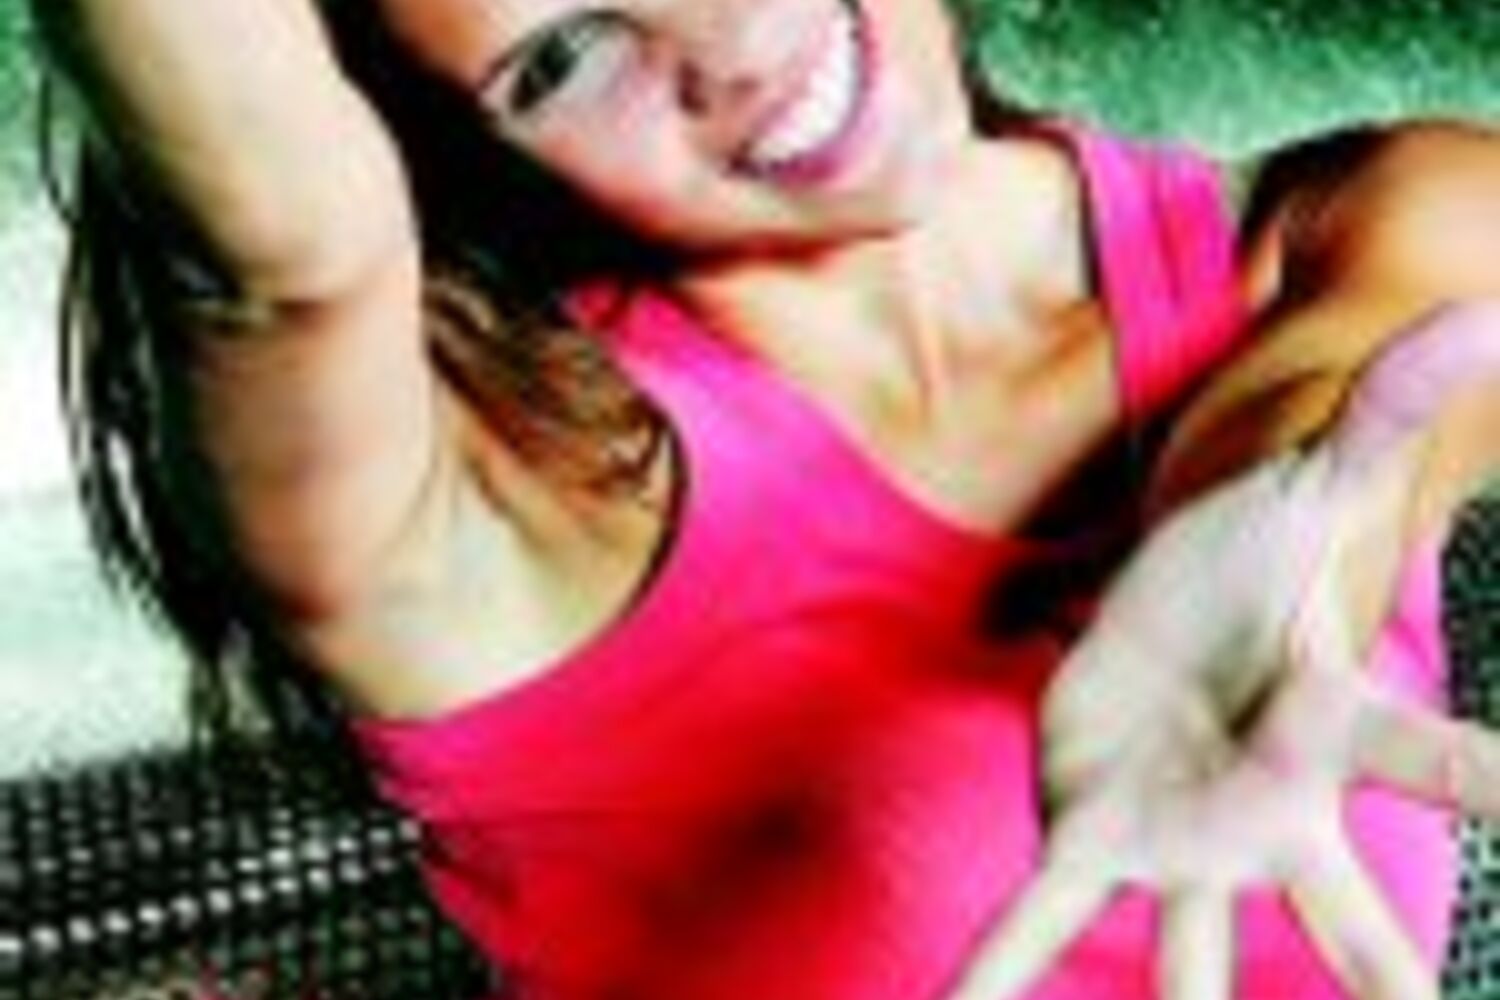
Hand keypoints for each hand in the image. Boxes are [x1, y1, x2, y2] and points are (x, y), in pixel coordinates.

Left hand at [950, 303, 1499, 999]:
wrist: (1162, 614)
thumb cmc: (1252, 566)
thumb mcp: (1311, 486)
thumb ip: (1384, 412)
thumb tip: (1483, 313)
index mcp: (1329, 728)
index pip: (1427, 752)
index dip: (1482, 780)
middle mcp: (1270, 813)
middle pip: (1341, 916)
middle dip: (1378, 974)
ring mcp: (1179, 841)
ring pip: (1193, 956)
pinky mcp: (1090, 837)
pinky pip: (1044, 920)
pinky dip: (1002, 975)